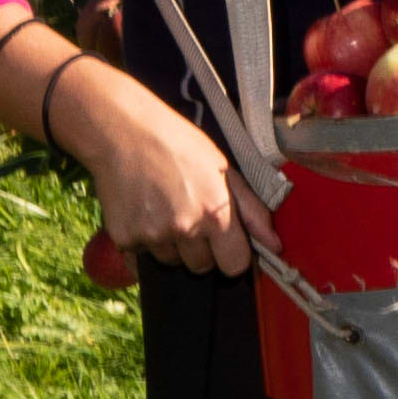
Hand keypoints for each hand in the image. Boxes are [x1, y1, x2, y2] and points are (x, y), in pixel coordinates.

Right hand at [63, 57, 255, 276]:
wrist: (122, 131)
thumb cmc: (178, 144)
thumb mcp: (224, 169)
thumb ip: (252, 211)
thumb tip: (275, 246)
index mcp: (215, 213)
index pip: (234, 266)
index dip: (232, 255)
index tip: (226, 241)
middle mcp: (184, 229)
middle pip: (201, 267)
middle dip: (200, 249)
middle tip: (190, 214)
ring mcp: (152, 236)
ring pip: (171, 261)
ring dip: (171, 245)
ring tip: (164, 208)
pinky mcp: (124, 239)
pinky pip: (141, 257)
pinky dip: (144, 242)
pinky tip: (143, 212)